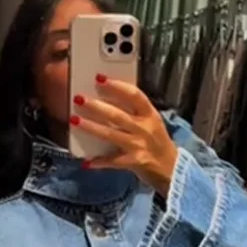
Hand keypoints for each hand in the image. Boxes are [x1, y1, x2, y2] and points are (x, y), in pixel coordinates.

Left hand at [71, 75, 177, 196]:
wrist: (172, 168)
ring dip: (91, 127)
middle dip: (97, 106)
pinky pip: (113, 161)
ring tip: (75, 120)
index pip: (134, 95)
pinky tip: (86, 162)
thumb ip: (134, 111)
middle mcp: (145, 128)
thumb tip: (106, 98)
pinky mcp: (134, 161)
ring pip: (111, 135)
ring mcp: (139, 145)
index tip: (99, 78)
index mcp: (150, 114)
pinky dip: (99, 162)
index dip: (117, 86)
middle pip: (118, 115)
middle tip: (79, 99)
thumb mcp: (151, 122)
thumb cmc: (157, 141)